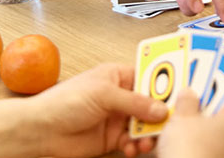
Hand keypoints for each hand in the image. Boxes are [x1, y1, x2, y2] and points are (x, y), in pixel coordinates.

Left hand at [29, 64, 166, 157]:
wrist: (41, 131)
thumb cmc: (63, 102)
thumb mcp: (103, 94)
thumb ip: (135, 102)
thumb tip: (160, 109)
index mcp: (118, 76)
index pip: (150, 76)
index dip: (166, 84)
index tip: (182, 92)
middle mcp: (121, 96)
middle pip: (152, 103)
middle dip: (161, 114)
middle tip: (171, 122)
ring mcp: (117, 118)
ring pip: (145, 125)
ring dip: (149, 134)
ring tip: (147, 141)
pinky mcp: (113, 138)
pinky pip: (134, 142)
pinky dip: (136, 146)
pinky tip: (131, 149)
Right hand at [157, 90, 223, 157]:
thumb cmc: (190, 153)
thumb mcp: (182, 118)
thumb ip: (187, 101)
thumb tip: (189, 94)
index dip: (206, 85)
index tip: (194, 79)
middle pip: (217, 114)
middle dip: (196, 109)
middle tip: (179, 103)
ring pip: (210, 134)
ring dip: (192, 130)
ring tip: (172, 126)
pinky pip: (206, 151)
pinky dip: (193, 147)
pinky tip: (176, 147)